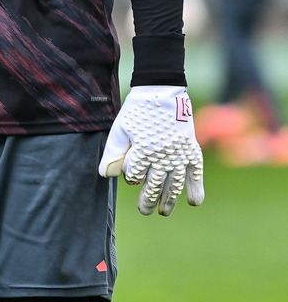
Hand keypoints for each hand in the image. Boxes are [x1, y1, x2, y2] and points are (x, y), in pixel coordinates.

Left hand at [98, 85, 204, 215]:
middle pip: (154, 186)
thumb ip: (113, 152)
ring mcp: (178, 153)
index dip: (131, 176)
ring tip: (164, 211)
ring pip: (174, 184)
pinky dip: (196, 187)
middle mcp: (162, 156)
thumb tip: (105, 175)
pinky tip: (194, 201)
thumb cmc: (138, 109)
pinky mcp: (191, 148)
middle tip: (144, 210)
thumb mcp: (120, 128)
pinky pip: (195, 172)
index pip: (134, 175)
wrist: (162, 89)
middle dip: (148, 200)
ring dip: (169, 200)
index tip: (131, 173)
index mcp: (142, 150)